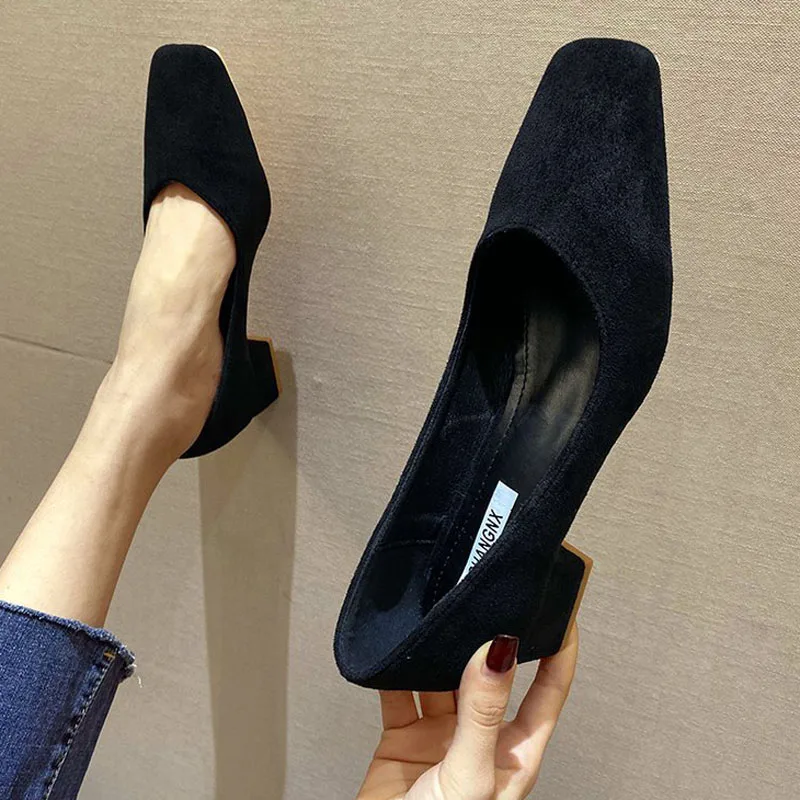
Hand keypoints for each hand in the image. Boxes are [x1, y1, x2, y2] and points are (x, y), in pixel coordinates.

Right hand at [357, 625, 577, 799]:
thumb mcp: (470, 775)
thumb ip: (483, 713)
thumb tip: (500, 652)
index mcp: (515, 752)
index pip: (548, 688)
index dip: (559, 648)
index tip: (559, 607)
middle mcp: (482, 738)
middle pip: (491, 675)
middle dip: (487, 639)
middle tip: (485, 598)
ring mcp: (442, 737)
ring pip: (443, 677)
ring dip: (437, 652)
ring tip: (435, 619)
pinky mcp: (404, 738)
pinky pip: (400, 691)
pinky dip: (394, 670)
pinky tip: (395, 651)